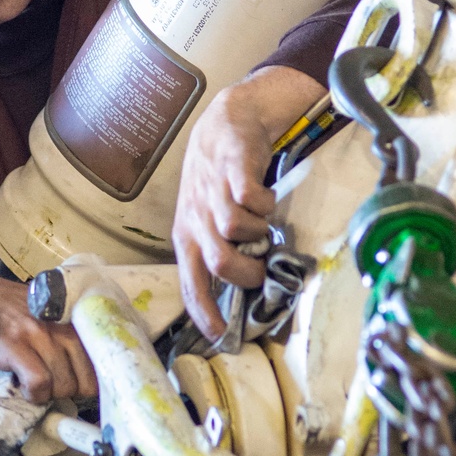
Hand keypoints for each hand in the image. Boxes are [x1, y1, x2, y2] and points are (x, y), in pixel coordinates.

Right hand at [0, 265, 96, 403]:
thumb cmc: (8, 311)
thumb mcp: (48, 317)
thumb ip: (69, 337)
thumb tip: (92, 375)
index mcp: (74, 318)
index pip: (105, 359)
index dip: (96, 382)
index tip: (84, 389)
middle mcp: (61, 324)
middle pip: (86, 380)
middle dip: (71, 391)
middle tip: (51, 385)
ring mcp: (37, 334)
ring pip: (64, 385)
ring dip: (49, 394)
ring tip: (32, 382)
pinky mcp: (14, 346)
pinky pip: (39, 383)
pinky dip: (34, 394)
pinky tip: (23, 387)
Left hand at [172, 66, 323, 340]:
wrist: (229, 118)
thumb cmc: (219, 176)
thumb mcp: (207, 216)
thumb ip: (219, 249)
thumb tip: (242, 294)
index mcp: (187, 236)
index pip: (191, 284)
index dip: (206, 314)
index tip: (225, 337)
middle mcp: (195, 217)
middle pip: (219, 263)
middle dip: (248, 276)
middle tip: (265, 273)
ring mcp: (212, 191)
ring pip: (234, 232)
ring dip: (258, 236)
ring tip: (266, 228)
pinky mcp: (233, 166)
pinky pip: (248, 198)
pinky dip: (263, 205)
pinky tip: (268, 202)